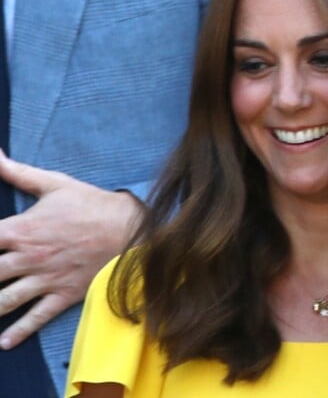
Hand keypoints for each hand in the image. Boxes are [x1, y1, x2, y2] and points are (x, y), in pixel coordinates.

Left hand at [0, 152, 143, 348]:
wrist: (128, 226)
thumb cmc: (91, 204)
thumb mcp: (55, 183)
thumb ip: (18, 173)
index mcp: (22, 229)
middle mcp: (29, 257)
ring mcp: (46, 278)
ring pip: (4, 301)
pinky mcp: (64, 293)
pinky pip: (36, 317)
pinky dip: (19, 332)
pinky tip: (4, 342)